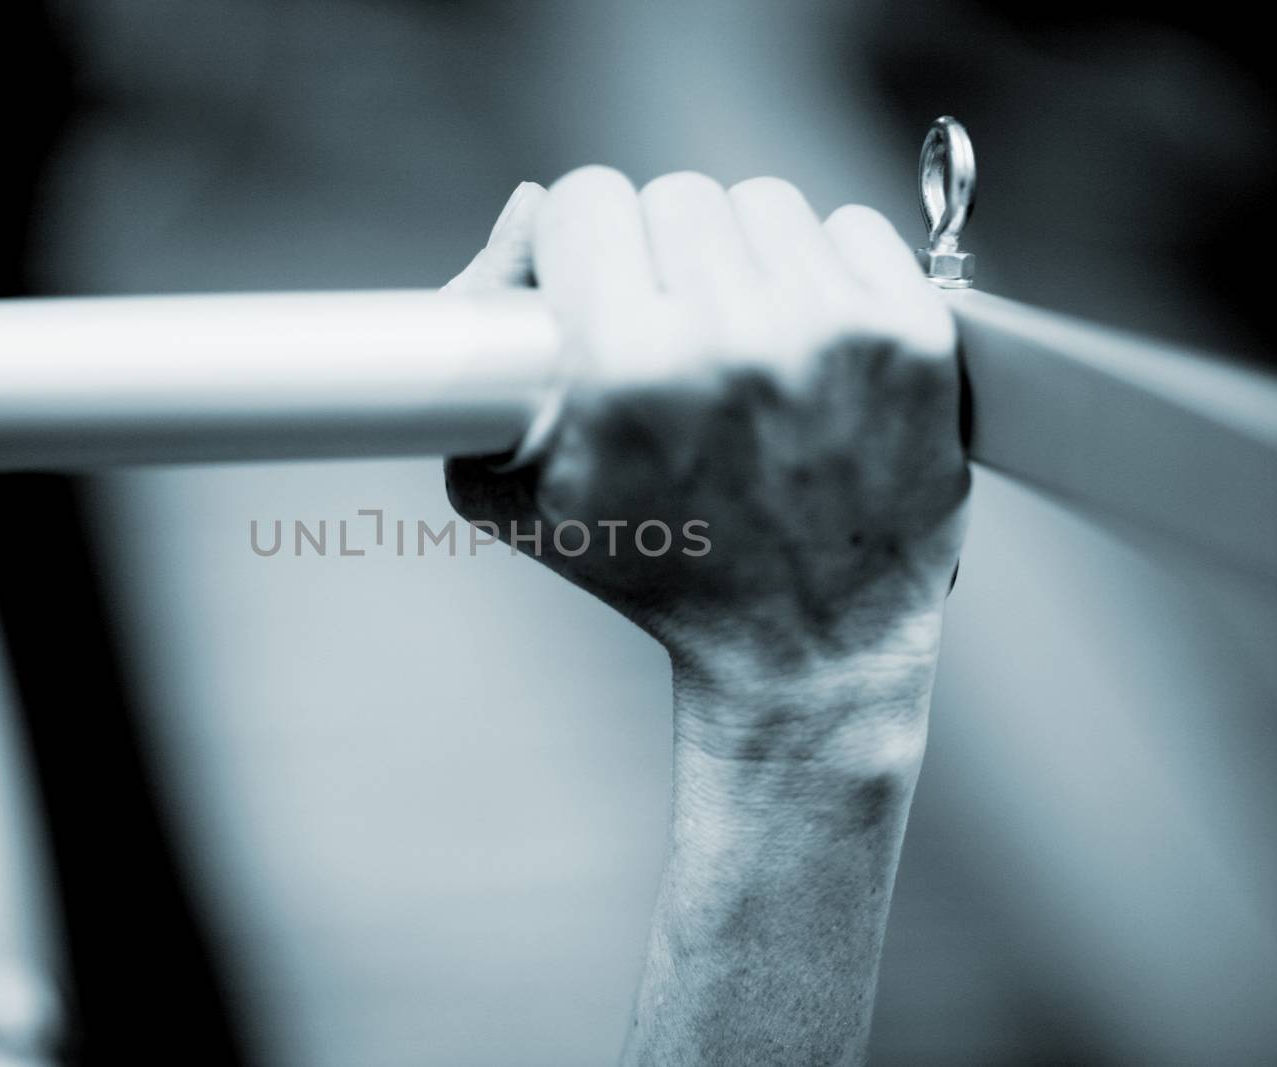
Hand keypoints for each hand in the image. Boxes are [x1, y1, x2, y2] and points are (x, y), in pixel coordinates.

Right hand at [446, 169, 967, 716]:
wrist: (806, 642)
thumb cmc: (650, 569)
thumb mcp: (510, 489)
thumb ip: (476, 344)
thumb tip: (524, 212)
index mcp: (626, 369)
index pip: (586, 198)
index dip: (578, 244)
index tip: (593, 289)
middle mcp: (735, 338)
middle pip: (674, 194)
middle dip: (659, 254)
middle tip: (669, 329)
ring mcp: (837, 333)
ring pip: (762, 203)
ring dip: (742, 257)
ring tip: (741, 340)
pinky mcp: (915, 336)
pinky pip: (851, 227)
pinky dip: (826, 271)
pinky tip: (809, 343)